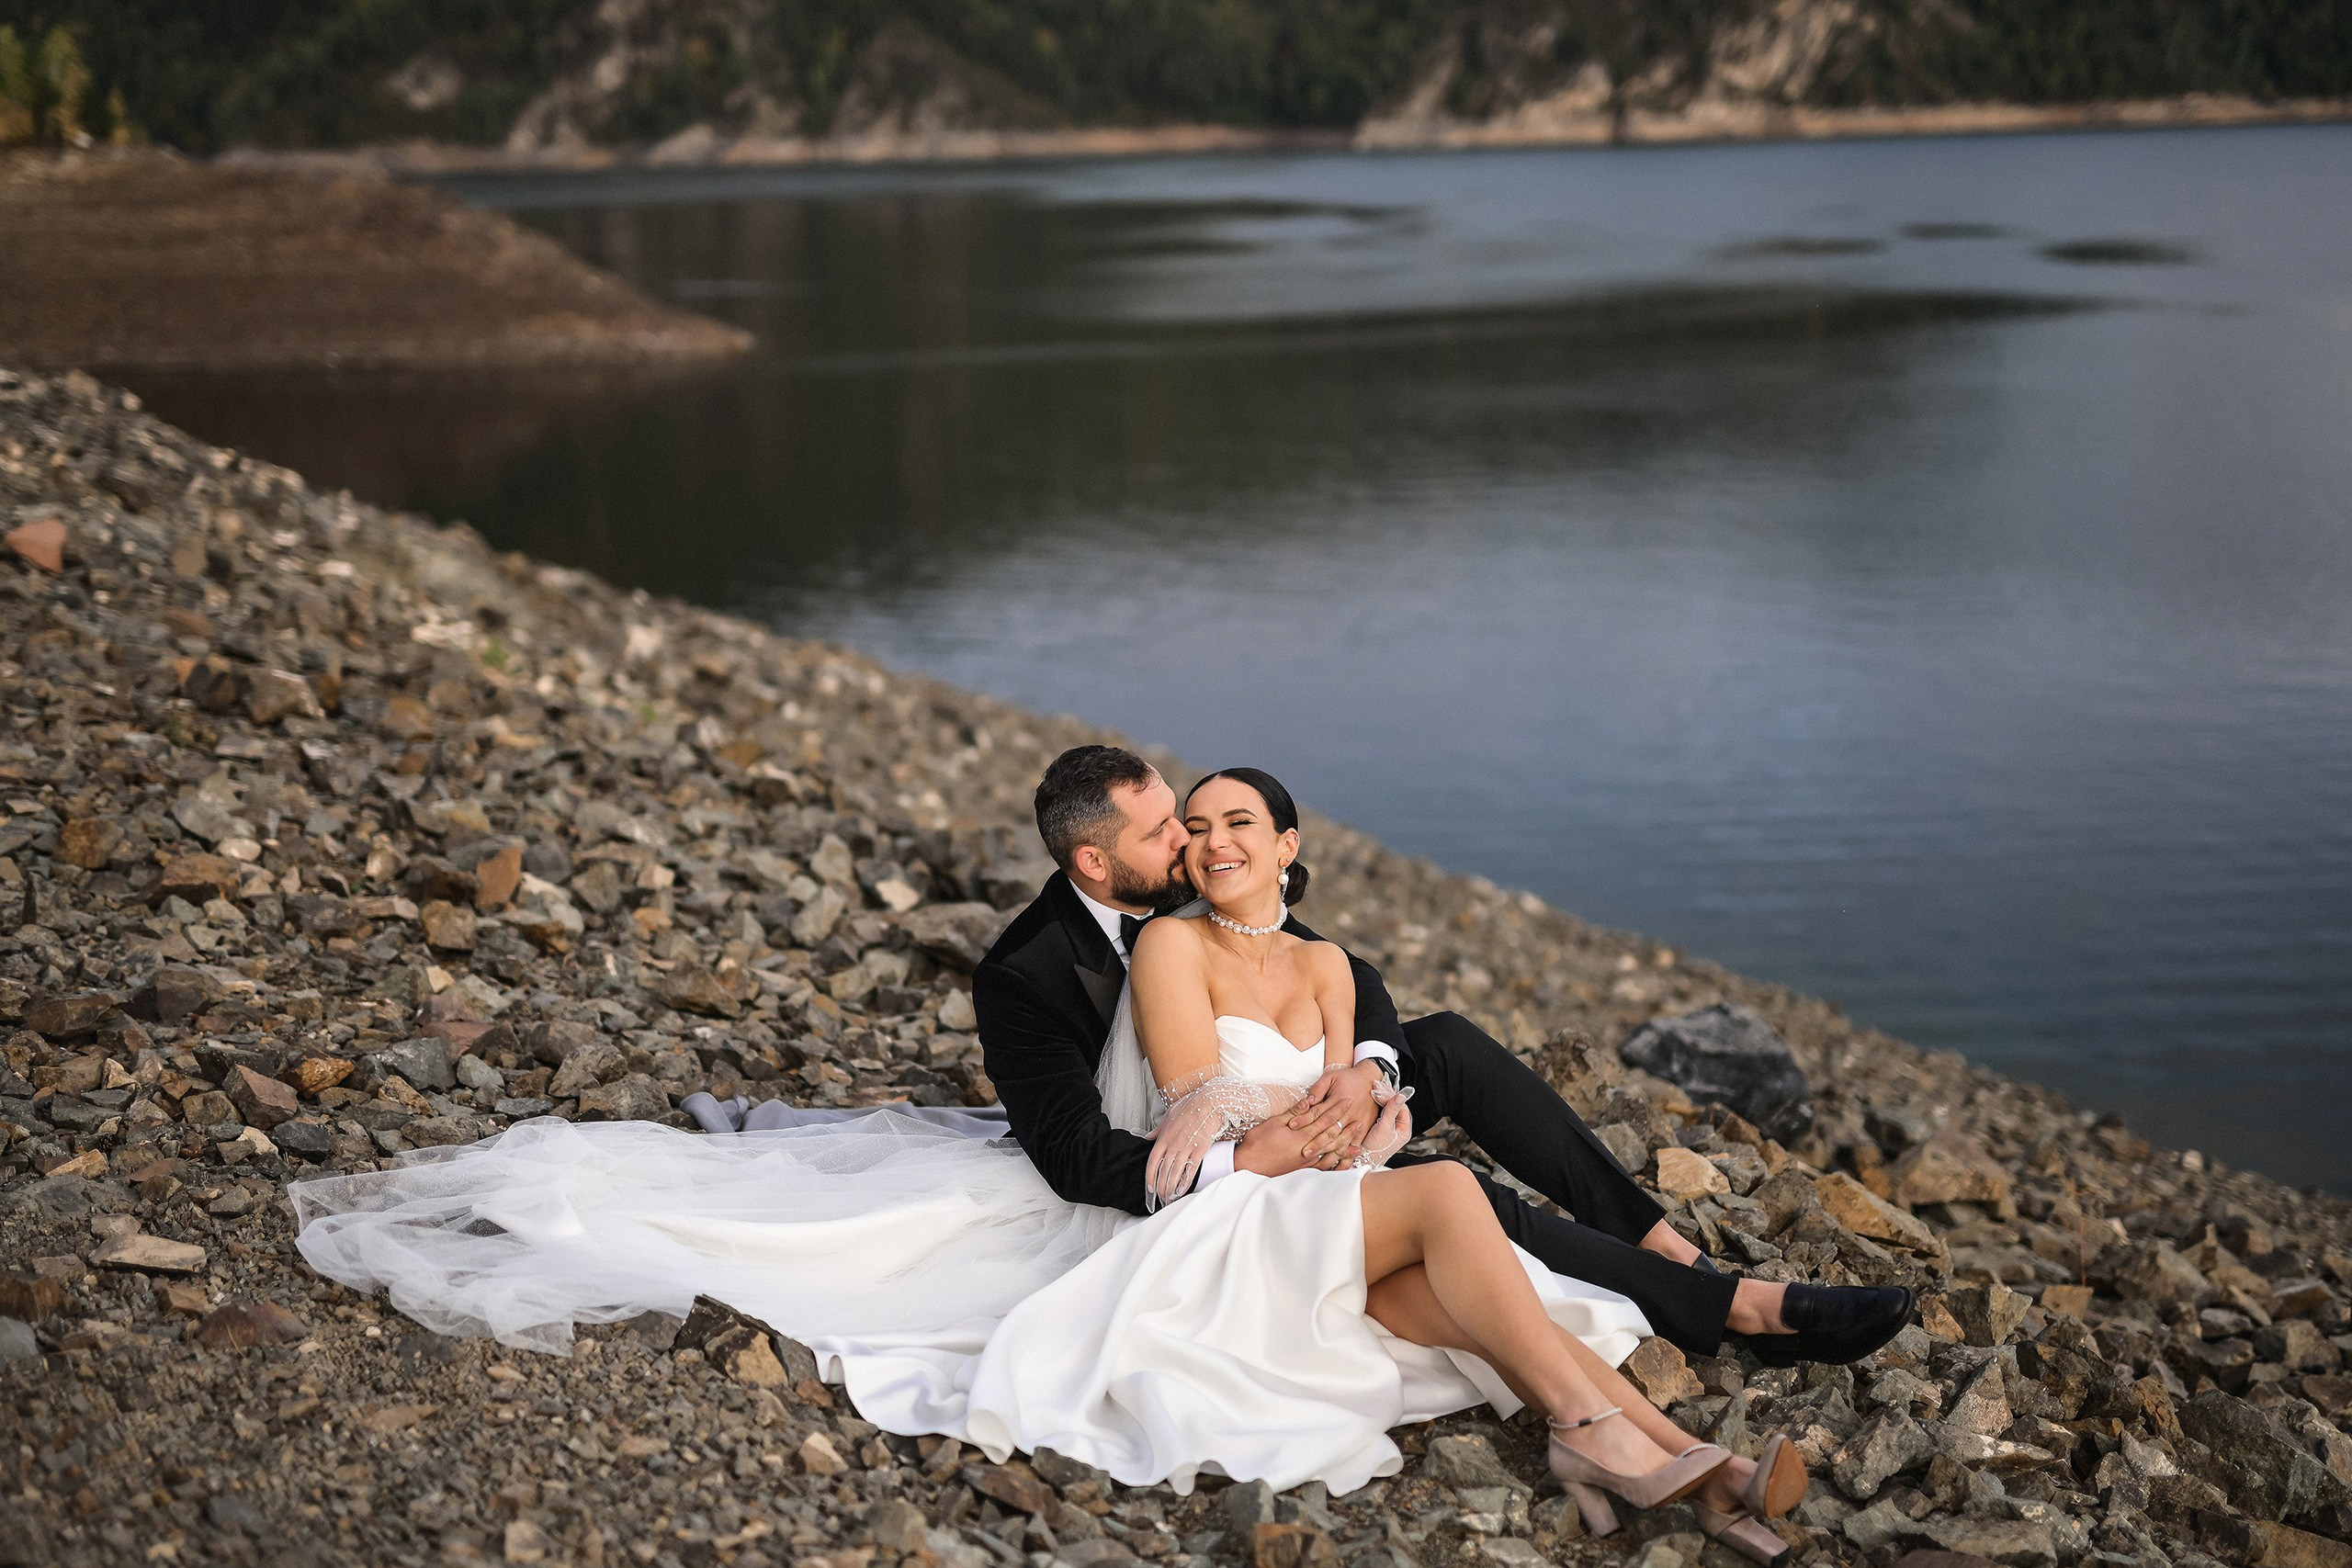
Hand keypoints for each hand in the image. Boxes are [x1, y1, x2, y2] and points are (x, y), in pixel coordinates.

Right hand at [1234, 1109, 1355, 1177]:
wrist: (1248, 1166)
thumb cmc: (1258, 1143)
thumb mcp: (1274, 1123)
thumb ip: (1294, 1113)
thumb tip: (1309, 1101)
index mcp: (1301, 1136)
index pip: (1324, 1119)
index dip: (1337, 1109)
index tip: (1347, 1101)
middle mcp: (1308, 1150)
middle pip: (1332, 1136)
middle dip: (1346, 1126)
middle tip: (1359, 1118)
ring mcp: (1306, 1162)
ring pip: (1331, 1153)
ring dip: (1345, 1145)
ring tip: (1357, 1141)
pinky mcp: (1303, 1170)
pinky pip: (1324, 1168)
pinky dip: (1336, 1165)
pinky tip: (1343, 1163)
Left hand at [1289, 1062, 1383, 1161]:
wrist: (1370, 1080)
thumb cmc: (1348, 1078)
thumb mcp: (1331, 1077)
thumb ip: (1318, 1089)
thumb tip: (1307, 1101)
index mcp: (1337, 1100)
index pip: (1318, 1113)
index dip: (1304, 1119)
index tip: (1291, 1126)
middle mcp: (1347, 1115)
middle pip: (1329, 1131)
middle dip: (1315, 1143)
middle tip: (1302, 1152)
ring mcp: (1356, 1124)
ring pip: (1341, 1142)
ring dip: (1328, 1153)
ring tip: (1317, 1163)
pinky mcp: (1362, 1131)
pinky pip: (1353, 1147)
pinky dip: (1345, 1158)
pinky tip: (1336, 1167)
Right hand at [1358, 1093, 1412, 1166]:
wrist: (1360, 1161)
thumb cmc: (1374, 1149)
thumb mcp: (1384, 1127)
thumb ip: (1392, 1110)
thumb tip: (1401, 1095)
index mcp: (1404, 1130)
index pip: (1402, 1107)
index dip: (1392, 1098)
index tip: (1380, 1093)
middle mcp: (1397, 1129)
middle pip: (1395, 1107)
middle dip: (1386, 1096)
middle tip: (1376, 1087)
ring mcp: (1388, 1128)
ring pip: (1387, 1108)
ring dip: (1381, 1099)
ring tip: (1373, 1090)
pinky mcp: (1378, 1128)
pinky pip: (1380, 1113)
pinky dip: (1376, 1105)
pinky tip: (1370, 1099)